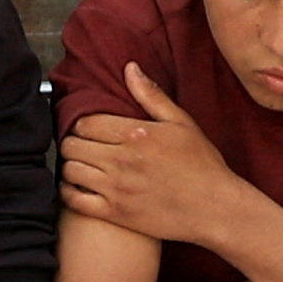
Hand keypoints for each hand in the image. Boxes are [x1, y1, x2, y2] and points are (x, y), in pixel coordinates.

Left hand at [55, 68, 267, 249]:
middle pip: (72, 144)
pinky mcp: (114, 213)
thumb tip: (129, 68)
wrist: (214, 208)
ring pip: (69, 170)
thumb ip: (151, 95)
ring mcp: (116, 188)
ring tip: (83, 165)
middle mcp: (121, 160)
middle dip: (74, 142)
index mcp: (136, 134)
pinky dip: (69, 192)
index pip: (86, 122)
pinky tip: (80, 187)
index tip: (90, 128)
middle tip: (83, 145)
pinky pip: (74, 200)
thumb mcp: (181, 122)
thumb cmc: (202, 165)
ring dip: (71, 165)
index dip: (83, 123)